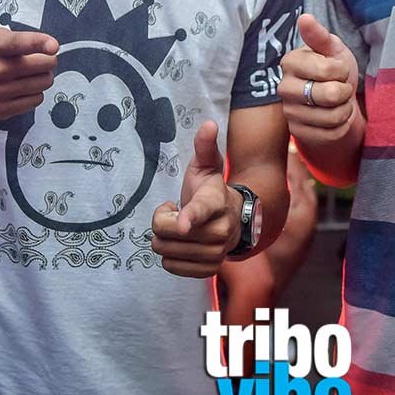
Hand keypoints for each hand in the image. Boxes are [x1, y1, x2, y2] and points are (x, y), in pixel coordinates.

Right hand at [0, 0, 57, 120]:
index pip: (19, 45)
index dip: (39, 44)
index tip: (53, 45)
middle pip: (42, 65)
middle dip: (47, 57)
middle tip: (39, 54)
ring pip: (43, 83)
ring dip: (43, 74)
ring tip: (30, 68)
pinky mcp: (0, 111)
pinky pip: (35, 101)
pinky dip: (34, 92)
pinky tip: (21, 83)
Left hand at [152, 121, 238, 277]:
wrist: (232, 220)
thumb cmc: (211, 191)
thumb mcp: (207, 166)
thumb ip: (205, 146)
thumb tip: (209, 124)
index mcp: (214, 202)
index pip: (199, 210)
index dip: (189, 217)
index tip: (182, 222)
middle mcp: (220, 231)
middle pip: (166, 233)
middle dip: (162, 222)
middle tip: (176, 213)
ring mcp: (216, 253)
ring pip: (165, 251)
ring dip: (165, 240)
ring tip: (181, 228)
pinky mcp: (209, 270)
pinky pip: (171, 267)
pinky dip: (170, 257)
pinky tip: (183, 244)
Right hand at [278, 14, 359, 145]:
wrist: (333, 99)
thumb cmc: (332, 69)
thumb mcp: (332, 49)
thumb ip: (319, 36)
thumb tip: (304, 17)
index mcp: (290, 62)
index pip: (328, 69)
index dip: (342, 70)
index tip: (338, 69)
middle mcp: (283, 88)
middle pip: (329, 95)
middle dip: (345, 92)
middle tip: (340, 87)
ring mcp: (289, 112)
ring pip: (332, 117)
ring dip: (345, 110)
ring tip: (338, 102)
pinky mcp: (297, 133)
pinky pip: (331, 134)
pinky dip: (341, 126)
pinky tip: (335, 117)